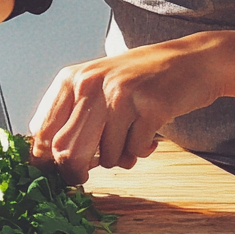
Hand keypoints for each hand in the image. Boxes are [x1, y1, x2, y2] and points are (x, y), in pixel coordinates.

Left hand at [29, 34, 223, 184]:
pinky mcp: (150, 108)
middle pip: (68, 152)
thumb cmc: (142, 75)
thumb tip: (48, 158)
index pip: (42, 131)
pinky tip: (150, 133)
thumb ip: (73, 113)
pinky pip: (135, 152)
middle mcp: (92, 83)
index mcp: (73, 78)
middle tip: (87, 174)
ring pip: (105, 157)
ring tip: (130, 137)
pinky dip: (141, 151)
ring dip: (118, 158)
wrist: (192, 59)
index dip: (47, 161)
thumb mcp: (98, 83)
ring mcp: (121, 95)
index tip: (58, 173)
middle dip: (77, 172)